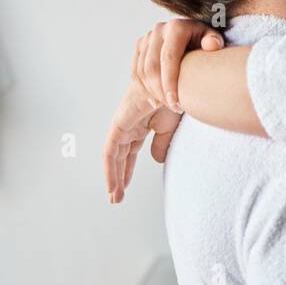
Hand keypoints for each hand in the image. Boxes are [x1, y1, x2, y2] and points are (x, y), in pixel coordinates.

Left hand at [103, 81, 181, 202]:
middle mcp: (128, 126)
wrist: (175, 86)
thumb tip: (155, 160)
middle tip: (116, 198)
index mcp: (140, 125)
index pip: (130, 152)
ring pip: (113, 157)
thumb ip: (161, 145)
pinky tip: (112, 184)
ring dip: (113, 178)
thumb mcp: (169, 129)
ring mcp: (122, 125)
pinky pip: (110, 152)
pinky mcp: (118, 126)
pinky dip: (110, 169)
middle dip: (118, 178)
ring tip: (114, 198)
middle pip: (120, 157)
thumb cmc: (175, 101)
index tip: (125, 187)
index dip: (127, 170)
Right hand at [133, 18, 224, 110]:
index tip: (175, 102)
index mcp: (176, 28)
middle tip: (175, 107)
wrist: (194, 35)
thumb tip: (212, 45)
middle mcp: (159, 30)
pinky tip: (156, 101)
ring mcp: (147, 38)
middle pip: (151, 67)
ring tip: (170, 105)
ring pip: (142, 72)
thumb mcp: (213, 39)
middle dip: (160, 92)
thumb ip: (214, 41)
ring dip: (153, 93)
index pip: (168, 58)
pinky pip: (136, 72)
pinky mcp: (140, 46)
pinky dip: (144, 89)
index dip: (169, 82)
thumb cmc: (207, 41)